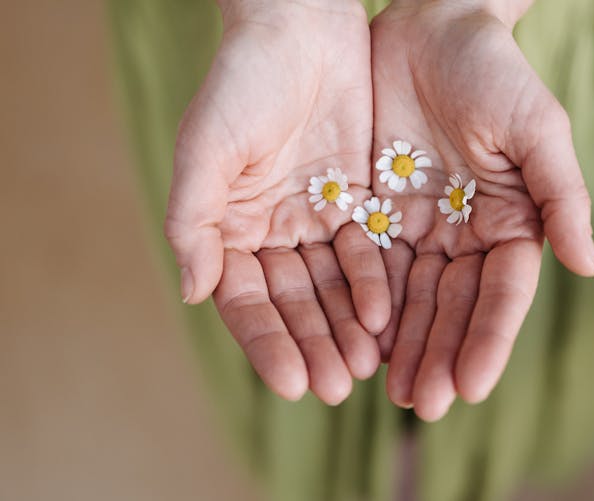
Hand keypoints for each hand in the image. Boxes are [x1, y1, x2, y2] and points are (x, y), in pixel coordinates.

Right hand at [165, 0, 389, 404]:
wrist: (301, 25)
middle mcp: (273, 229)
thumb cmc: (243, 80)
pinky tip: (386, 317)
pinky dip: (374, 284)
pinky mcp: (357, 199)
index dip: (267, 342)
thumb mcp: (206, 148)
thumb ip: (193, 222)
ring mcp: (316, 217)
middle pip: (294, 302)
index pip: (246, 299)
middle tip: (338, 388)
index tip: (292, 382)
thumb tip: (195, 293)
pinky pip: (367, 251)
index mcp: (229, 225)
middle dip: (314, 344)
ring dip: (347, 327)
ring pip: (333, 286)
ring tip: (366, 368)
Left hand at [370, 0, 593, 419]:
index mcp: (511, 222)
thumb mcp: (537, 127)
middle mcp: (466, 235)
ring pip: (410, 298)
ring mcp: (420, 228)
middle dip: (440, 355)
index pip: (501, 293)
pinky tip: (356, 340)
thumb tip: (588, 265)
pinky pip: (368, 267)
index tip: (470, 385)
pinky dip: (364, 305)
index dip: (487, 339)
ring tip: (390, 391)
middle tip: (423, 404)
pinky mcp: (375, 213)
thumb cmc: (493, 70)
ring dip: (402, 345)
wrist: (429, 27)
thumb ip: (562, 196)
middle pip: (453, 307)